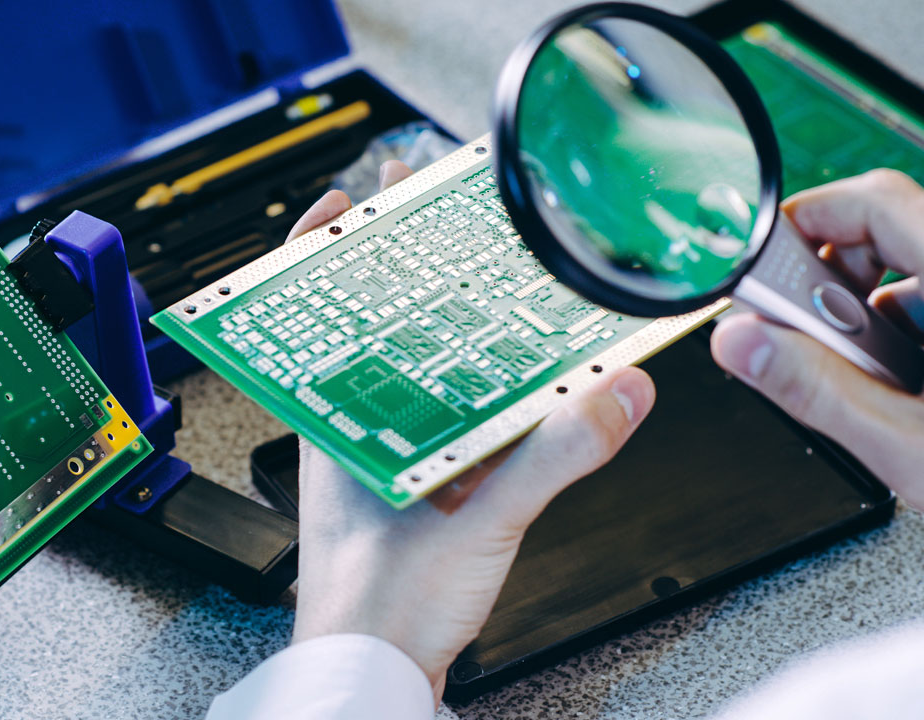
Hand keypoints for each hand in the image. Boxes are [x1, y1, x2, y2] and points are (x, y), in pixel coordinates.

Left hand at [285, 161, 655, 701]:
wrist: (369, 677)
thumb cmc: (377, 610)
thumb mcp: (476, 525)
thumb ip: (551, 458)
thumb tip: (612, 394)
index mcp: (338, 426)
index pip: (311, 312)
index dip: (322, 247)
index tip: (354, 200)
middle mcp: (350, 435)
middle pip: (368, 326)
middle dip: (399, 269)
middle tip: (429, 220)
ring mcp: (376, 462)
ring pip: (401, 372)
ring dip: (432, 324)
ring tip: (467, 281)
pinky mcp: (404, 494)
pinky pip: (432, 420)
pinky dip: (461, 386)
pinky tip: (493, 380)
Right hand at [712, 169, 923, 537]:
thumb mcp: (908, 445)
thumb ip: (813, 388)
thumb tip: (744, 344)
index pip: (873, 200)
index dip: (806, 219)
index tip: (764, 259)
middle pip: (893, 231)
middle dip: (832, 278)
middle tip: (801, 329)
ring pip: (922, 269)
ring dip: (872, 310)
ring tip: (864, 374)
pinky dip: (914, 329)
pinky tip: (908, 385)